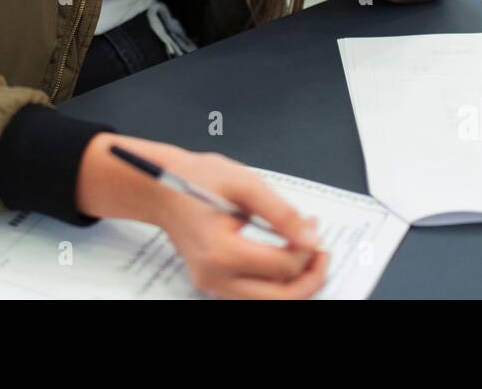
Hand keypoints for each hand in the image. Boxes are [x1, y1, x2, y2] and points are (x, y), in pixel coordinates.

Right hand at [153, 150, 328, 298]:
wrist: (160, 189)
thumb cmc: (194, 179)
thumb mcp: (244, 183)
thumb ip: (281, 212)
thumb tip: (310, 237)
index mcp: (221, 251)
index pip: (282, 266)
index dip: (307, 248)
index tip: (313, 226)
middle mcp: (215, 276)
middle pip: (280, 298)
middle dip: (310, 277)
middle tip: (321, 252)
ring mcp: (212, 284)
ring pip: (268, 302)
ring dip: (295, 283)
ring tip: (307, 255)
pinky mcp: (214, 283)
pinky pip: (254, 294)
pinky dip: (275, 281)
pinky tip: (284, 258)